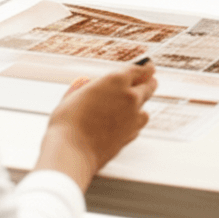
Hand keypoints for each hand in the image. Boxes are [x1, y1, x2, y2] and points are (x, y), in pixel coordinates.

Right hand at [34, 61, 156, 189]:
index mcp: (116, 80)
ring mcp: (134, 117)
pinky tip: (125, 122)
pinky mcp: (132, 134)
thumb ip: (83, 86)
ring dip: (141, 103)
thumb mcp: (72, 96)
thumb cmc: (68, 122)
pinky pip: (139, 123)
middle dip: (149, 82)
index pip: (140, 69)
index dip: (146, 66)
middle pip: (149, 85)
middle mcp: (130, 96)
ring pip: (145, 106)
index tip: (148, 65)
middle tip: (148, 80)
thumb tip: (85, 82)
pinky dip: (135, 121)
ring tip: (133, 103)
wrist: (72, 152)